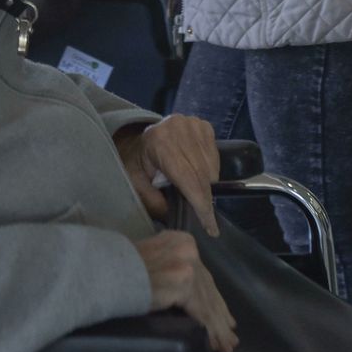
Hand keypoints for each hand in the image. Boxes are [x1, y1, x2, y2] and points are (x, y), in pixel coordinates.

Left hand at [115, 116, 219, 234]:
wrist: (140, 142)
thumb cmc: (137, 165)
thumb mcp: (136, 185)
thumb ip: (153, 201)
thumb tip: (175, 214)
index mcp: (158, 141)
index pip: (187, 177)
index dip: (200, 204)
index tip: (210, 227)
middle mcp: (178, 127)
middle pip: (201, 173)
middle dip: (206, 200)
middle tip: (209, 223)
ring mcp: (193, 124)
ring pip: (211, 167)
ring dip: (208, 186)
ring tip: (196, 197)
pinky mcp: (204, 125)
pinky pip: (215, 157)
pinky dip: (211, 172)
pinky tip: (198, 176)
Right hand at [131, 232, 238, 351]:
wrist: (106, 272)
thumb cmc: (122, 269)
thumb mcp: (152, 258)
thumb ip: (170, 267)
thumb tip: (185, 292)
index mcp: (181, 240)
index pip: (203, 274)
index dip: (215, 298)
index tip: (224, 316)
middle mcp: (188, 249)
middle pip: (208, 289)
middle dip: (220, 316)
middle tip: (230, 336)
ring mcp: (187, 265)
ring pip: (208, 303)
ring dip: (217, 328)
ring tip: (225, 344)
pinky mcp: (183, 283)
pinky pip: (200, 313)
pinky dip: (208, 330)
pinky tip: (213, 342)